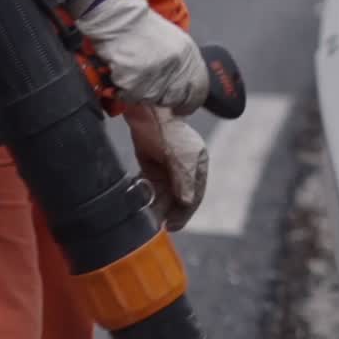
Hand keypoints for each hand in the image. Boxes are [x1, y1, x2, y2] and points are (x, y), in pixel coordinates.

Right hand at [74, 0, 208, 113]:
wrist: (117, 19)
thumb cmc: (139, 28)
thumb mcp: (172, 41)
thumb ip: (182, 64)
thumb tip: (184, 86)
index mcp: (187, 54)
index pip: (199, 89)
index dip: (191, 102)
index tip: (183, 107)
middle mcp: (175, 66)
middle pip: (174, 97)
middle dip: (162, 96)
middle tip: (149, 84)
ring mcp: (155, 75)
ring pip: (152, 99)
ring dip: (142, 91)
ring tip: (135, 71)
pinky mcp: (135, 83)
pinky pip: (132, 97)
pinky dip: (125, 89)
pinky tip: (124, 72)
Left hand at [125, 104, 208, 231]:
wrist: (148, 111)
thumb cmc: (169, 131)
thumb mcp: (181, 157)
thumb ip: (184, 180)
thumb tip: (187, 203)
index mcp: (197, 167)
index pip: (194, 197)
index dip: (184, 214)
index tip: (172, 226)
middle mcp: (184, 170)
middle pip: (177, 198)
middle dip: (168, 212)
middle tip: (158, 225)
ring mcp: (167, 168)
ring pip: (163, 195)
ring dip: (157, 207)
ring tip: (149, 218)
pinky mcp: (150, 166)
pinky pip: (150, 187)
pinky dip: (147, 196)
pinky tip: (141, 205)